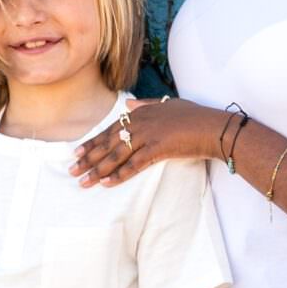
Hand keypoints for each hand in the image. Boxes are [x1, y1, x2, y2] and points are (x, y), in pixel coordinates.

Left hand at [69, 98, 224, 188]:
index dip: (92, 142)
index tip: (77, 153)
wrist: (213, 127)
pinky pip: (134, 165)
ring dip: (97, 170)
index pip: (110, 130)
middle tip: (73, 171)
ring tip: (83, 182)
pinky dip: (119, 175)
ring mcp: (148, 136)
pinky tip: (106, 183)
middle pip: (107, 143)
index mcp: (140, 113)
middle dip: (88, 158)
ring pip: (116, 155)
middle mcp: (140, 123)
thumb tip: (129, 104)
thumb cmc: (195, 117)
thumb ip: (146, 104)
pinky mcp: (157, 149)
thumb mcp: (168, 104)